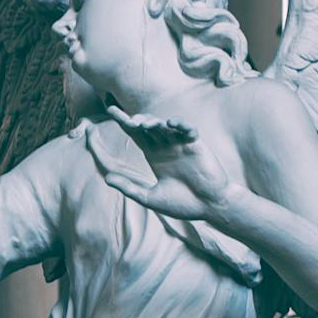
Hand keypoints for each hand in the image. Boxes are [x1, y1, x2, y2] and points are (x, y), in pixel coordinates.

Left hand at [95, 105, 232, 220]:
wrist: (210, 207)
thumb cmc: (183, 204)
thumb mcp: (150, 197)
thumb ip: (129, 188)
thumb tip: (106, 179)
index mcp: (154, 155)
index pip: (136, 134)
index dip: (123, 122)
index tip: (110, 110)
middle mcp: (166, 147)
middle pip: (148, 126)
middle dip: (137, 120)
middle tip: (129, 121)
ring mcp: (181, 145)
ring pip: (165, 126)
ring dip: (155, 122)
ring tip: (145, 124)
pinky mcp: (196, 146)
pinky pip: (187, 130)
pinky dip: (180, 125)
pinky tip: (170, 123)